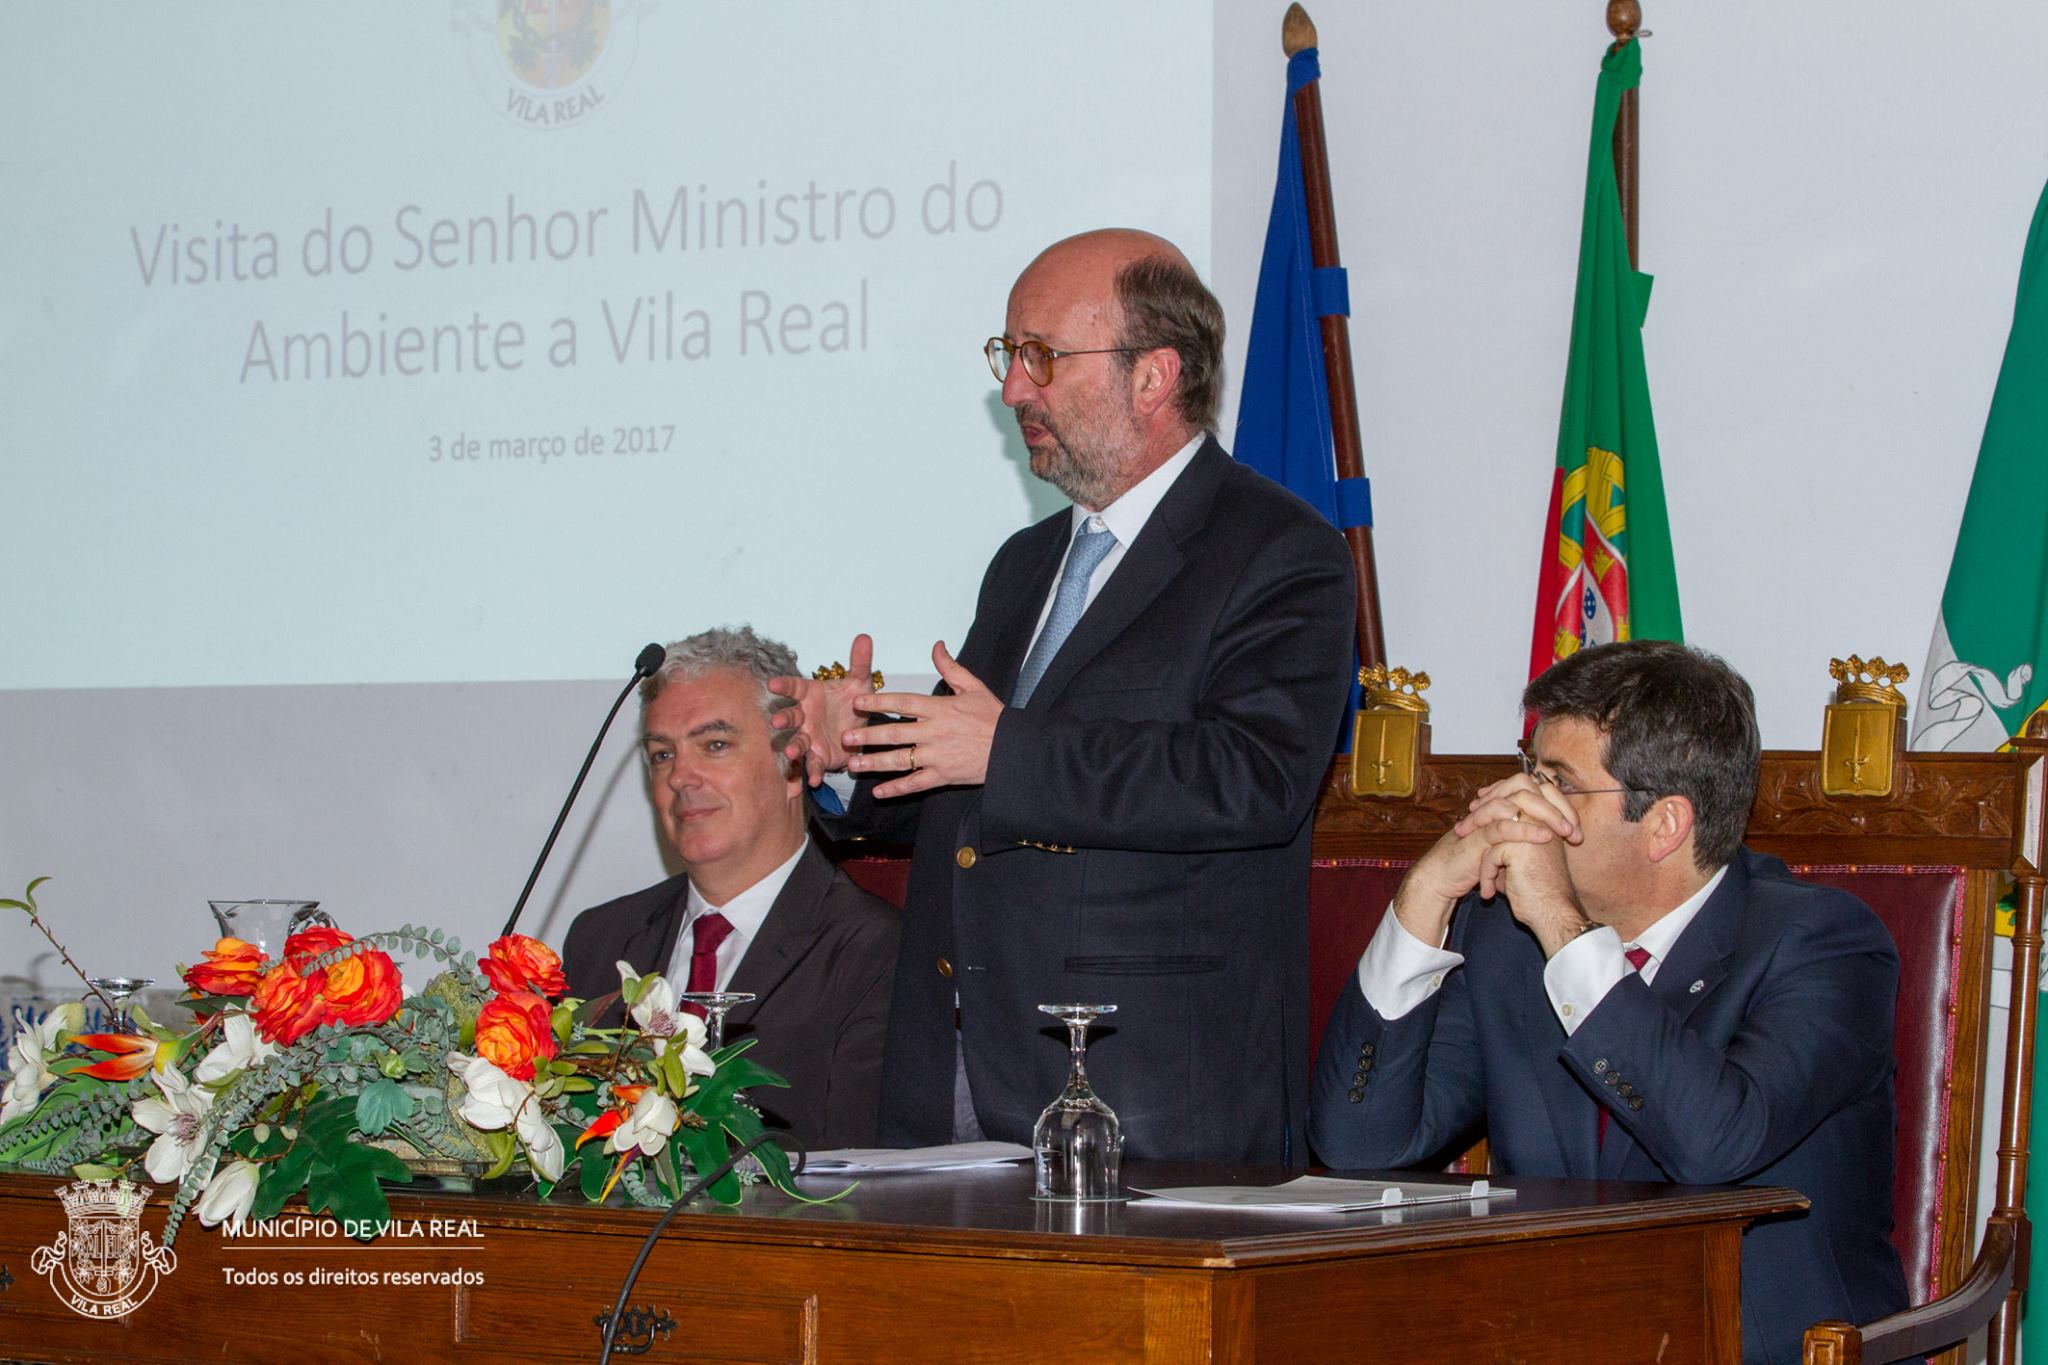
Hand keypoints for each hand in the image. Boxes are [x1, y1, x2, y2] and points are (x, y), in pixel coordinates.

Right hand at [767, 632, 875, 786]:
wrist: (860, 732)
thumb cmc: (852, 704)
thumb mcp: (860, 684)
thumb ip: (860, 663)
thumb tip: (865, 637)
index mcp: (811, 694)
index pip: (794, 687)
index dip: (783, 686)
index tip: (772, 683)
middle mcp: (805, 716)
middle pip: (790, 716)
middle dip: (782, 718)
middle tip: (776, 720)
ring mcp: (809, 737)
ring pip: (796, 742)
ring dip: (792, 748)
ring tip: (792, 754)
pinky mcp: (818, 756)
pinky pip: (813, 765)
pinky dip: (812, 772)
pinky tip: (814, 780)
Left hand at [844, 642, 1002, 798]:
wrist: (1012, 749)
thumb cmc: (994, 717)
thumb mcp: (974, 687)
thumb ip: (951, 668)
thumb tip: (937, 646)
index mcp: (940, 708)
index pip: (903, 702)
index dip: (878, 701)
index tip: (857, 702)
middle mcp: (935, 732)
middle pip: (894, 732)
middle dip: (868, 735)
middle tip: (846, 737)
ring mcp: (937, 756)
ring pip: (900, 760)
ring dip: (875, 762)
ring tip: (853, 764)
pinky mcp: (944, 776)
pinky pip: (916, 783)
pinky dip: (897, 788)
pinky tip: (878, 791)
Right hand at [1391, 773, 1583, 949]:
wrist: (1446, 878)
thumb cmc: (1476, 864)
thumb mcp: (1506, 848)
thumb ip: (1524, 838)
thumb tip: (1553, 837)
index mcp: (1502, 806)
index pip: (1535, 790)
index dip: (1559, 806)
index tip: (1576, 831)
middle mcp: (1493, 806)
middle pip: (1528, 786)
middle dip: (1555, 806)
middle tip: (1573, 829)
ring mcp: (1484, 817)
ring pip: (1518, 800)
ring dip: (1546, 814)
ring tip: (1564, 831)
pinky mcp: (1476, 834)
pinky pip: (1503, 825)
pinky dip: (1526, 829)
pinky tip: (1544, 837)